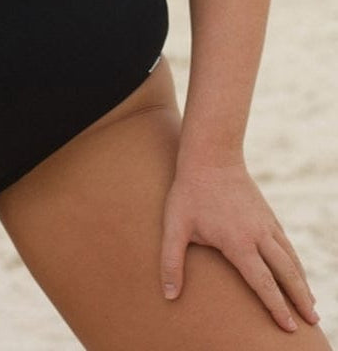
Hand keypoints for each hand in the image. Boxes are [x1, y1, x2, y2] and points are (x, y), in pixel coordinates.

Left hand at [160, 161, 319, 332]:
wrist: (211, 155)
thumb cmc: (189, 192)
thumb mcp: (174, 226)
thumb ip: (171, 262)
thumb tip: (169, 295)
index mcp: (238, 243)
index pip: (263, 283)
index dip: (277, 307)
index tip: (289, 327)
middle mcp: (259, 235)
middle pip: (286, 273)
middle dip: (300, 300)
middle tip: (314, 323)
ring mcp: (266, 223)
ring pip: (291, 258)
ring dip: (302, 282)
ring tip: (312, 305)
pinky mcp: (267, 213)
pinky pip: (286, 243)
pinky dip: (296, 262)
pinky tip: (297, 272)